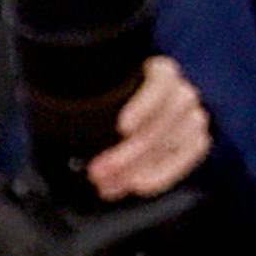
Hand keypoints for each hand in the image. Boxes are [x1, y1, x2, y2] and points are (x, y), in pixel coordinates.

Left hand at [89, 54, 209, 206]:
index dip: (144, 104)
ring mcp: (190, 113)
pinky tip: (138, 184)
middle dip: (130, 151)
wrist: (117, 122)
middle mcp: (177, 89)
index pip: (160, 81)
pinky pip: (189, 154)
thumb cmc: (99, 111)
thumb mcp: (86, 104)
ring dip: (142, 166)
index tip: (122, 127)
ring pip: (178, 138)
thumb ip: (78, 110)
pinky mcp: (196, 137)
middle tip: (99, 171)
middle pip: (166, 118)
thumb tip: (59, 123)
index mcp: (154, 71)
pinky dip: (164, 173)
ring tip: (110, 183)